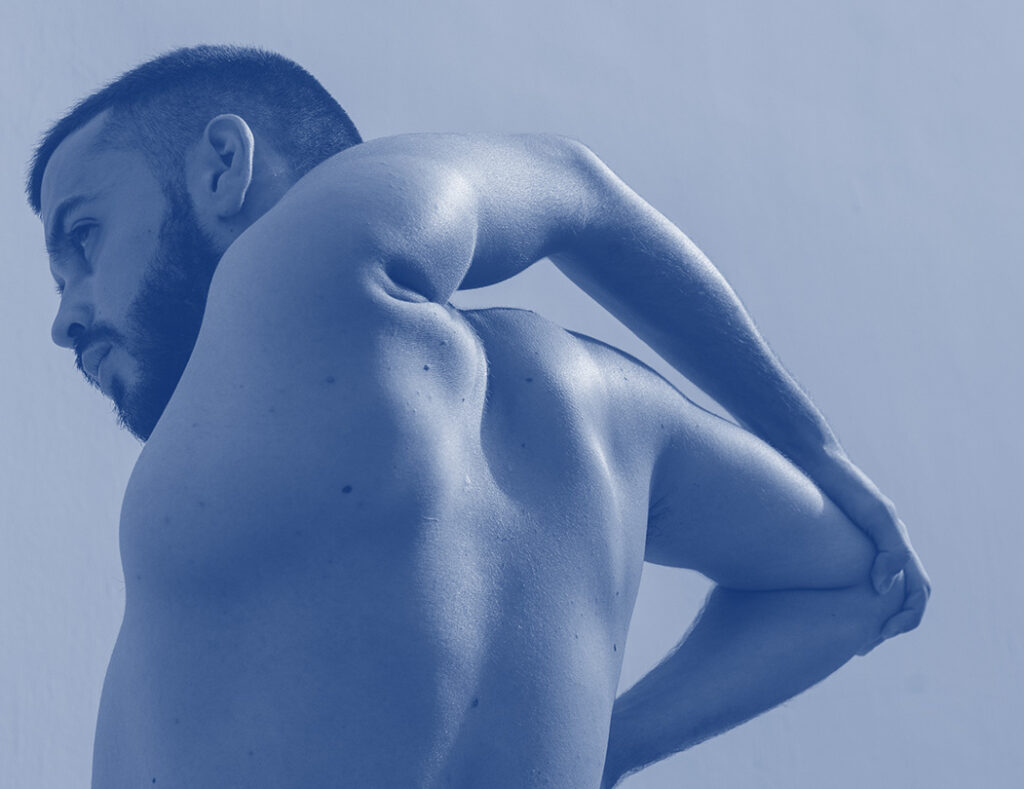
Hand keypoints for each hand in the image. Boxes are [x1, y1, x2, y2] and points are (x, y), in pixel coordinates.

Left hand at [806, 448, 930, 647]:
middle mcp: (883, 547)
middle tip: (861, 646)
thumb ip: (889, 549)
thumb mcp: (875, 515)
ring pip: (876, 592)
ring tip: (845, 637)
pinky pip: (850, 580)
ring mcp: (861, 546)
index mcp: (897, 545)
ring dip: (868, 616)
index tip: (881, 634)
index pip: (918, 591)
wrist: (811, 460)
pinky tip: (824, 610)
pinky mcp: (836, 544)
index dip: (906, 617)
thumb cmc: (844, 485)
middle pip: (901, 597)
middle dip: (888, 624)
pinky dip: (847, 601)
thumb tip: (881, 587)